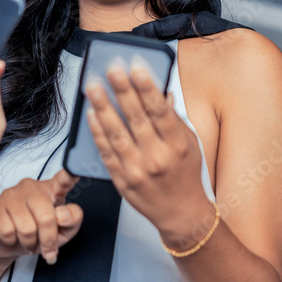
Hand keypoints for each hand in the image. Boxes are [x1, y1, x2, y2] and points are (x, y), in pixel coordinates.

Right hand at [0, 169, 83, 263]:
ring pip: (27, 228)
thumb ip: (72, 220)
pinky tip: (11, 236)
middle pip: (47, 217)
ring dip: (29, 243)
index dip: (72, 173)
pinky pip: (7, 231)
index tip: (77, 169)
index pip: (64, 178)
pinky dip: (12, 242)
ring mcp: (10, 194)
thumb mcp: (63, 232)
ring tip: (27, 241)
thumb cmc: (38, 234)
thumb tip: (61, 215)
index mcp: (52, 189)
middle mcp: (31, 186)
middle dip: (48, 240)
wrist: (7, 244)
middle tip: (44, 247)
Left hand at [85, 65, 213, 249]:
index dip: (146, 87)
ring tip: (93, 87)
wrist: (181, 214)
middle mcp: (157, 156)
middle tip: (110, 69)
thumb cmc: (185, 176)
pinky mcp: (122, 180)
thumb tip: (161, 92)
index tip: (136, 67)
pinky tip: (91, 115)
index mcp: (177, 144)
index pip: (159, 110)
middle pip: (136, 118)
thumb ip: (174, 119)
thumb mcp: (190, 144)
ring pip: (116, 133)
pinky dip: (97, 132)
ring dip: (103, 107)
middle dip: (122, 91)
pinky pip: (106, 152)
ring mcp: (137, 169)